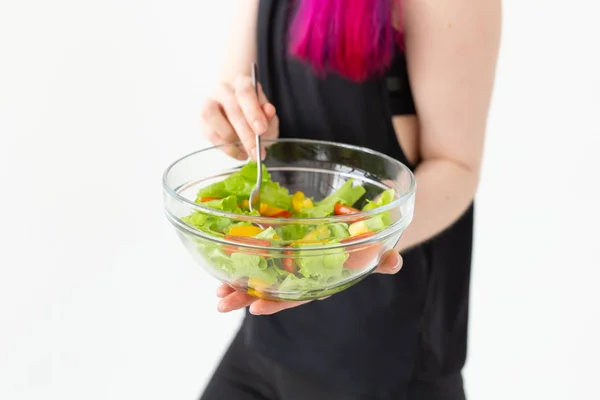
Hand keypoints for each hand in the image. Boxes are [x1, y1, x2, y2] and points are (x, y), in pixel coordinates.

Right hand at [201, 74, 278, 159]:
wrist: (237, 107)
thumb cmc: (253, 109)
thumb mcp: (266, 112)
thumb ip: (268, 114)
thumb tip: (269, 111)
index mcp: (241, 82)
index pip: (245, 92)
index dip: (253, 112)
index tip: (262, 130)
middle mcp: (223, 90)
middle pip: (232, 109)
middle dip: (246, 134)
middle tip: (257, 150)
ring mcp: (210, 103)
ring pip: (213, 117)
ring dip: (231, 138)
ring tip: (246, 150)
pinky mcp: (203, 120)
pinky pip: (210, 134)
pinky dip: (227, 148)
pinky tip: (240, 153)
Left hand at [216, 250, 402, 314]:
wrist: (362, 228)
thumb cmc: (368, 243)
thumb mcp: (376, 251)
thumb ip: (382, 259)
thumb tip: (393, 260)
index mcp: (322, 279)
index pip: (299, 295)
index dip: (279, 302)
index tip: (257, 308)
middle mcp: (303, 274)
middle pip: (273, 289)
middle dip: (248, 297)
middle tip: (223, 303)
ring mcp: (293, 260)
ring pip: (264, 276)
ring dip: (240, 284)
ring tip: (218, 291)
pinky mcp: (285, 243)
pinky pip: (263, 253)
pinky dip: (245, 258)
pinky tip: (226, 262)